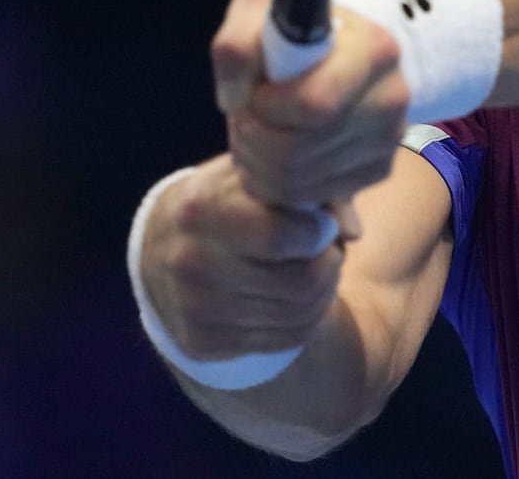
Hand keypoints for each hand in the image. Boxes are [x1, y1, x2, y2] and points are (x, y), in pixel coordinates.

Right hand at [139, 154, 344, 359]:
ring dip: (324, 292)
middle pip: (301, 281)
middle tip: (326, 249)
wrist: (166, 246)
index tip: (322, 225)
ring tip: (314, 268)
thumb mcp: (267, 177)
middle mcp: (190, 259)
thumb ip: (317, 191)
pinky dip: (306, 320)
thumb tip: (352, 232)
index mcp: (203, 206)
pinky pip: (285, 340)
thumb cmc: (237, 200)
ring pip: (299, 315)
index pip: (278, 235)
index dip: (318, 232)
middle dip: (330, 263)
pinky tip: (296, 297)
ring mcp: (192, 306)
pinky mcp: (200, 341)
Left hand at [212, 0, 411, 210]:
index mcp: (373, 49)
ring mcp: (389, 137)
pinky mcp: (379, 169)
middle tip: (247, 117)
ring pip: (298, 181)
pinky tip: (275, 154)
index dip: (267, 107)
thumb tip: (236, 98)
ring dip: (257, 164)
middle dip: (252, 140)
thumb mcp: (255, 16)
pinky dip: (277, 184)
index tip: (256, 92)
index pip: (314, 105)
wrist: (331, 54)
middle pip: (298, 151)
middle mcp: (392, 95)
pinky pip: (310, 198)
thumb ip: (236, 44)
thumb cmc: (290, 34)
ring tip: (255, 134)